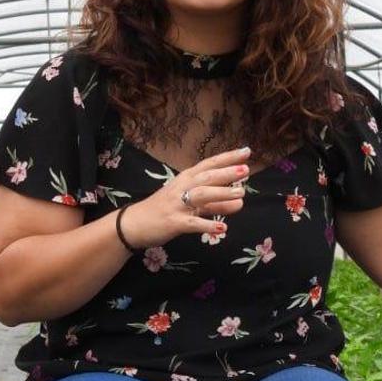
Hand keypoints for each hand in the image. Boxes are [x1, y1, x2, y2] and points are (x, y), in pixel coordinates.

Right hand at [123, 147, 249, 248]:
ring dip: (221, 194)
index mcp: (186, 179)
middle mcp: (182, 188)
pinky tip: (222, 229)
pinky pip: (192, 223)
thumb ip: (216, 203)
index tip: (246, 152)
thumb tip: (241, 202)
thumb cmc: (165, 210)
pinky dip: (207, 225)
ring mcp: (177, 205)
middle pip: (206, 177)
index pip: (209, 164)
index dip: (228, 158)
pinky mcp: (174, 222)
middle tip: (245, 170)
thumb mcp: (191, 204)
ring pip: (201, 196)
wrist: (135, 224)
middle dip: (226, 173)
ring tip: (240, 195)